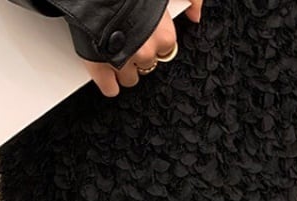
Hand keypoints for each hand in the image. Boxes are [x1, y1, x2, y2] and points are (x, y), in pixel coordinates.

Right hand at [82, 1, 203, 97]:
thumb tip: (195, 16)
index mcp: (164, 36)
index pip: (165, 51)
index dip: (154, 44)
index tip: (147, 38)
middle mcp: (146, 52)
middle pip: (147, 66)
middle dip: (138, 56)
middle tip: (129, 43)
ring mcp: (123, 62)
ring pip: (129, 78)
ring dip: (123, 69)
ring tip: (115, 54)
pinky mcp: (101, 68)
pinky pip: (110, 88)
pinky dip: (108, 84)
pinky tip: (107, 77)